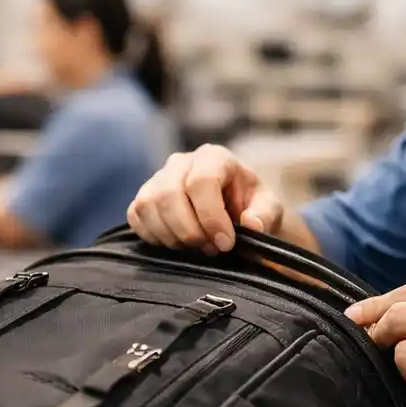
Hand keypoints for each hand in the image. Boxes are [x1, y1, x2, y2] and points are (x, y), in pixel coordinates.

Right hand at [128, 144, 286, 253]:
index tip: (225, 243)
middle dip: (190, 231)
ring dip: (172, 236)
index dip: (211, 217)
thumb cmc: (252, 208)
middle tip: (210, 249)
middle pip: (169, 194)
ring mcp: (158, 178)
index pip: (201, 181)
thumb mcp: (269, 209)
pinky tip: (177, 244)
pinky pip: (136, 216)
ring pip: (148, 205)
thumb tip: (251, 224)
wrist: (236, 214)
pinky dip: (154, 236)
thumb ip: (265, 215)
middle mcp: (182, 162)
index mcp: (215, 157)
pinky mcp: (143, 198)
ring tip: (196, 248)